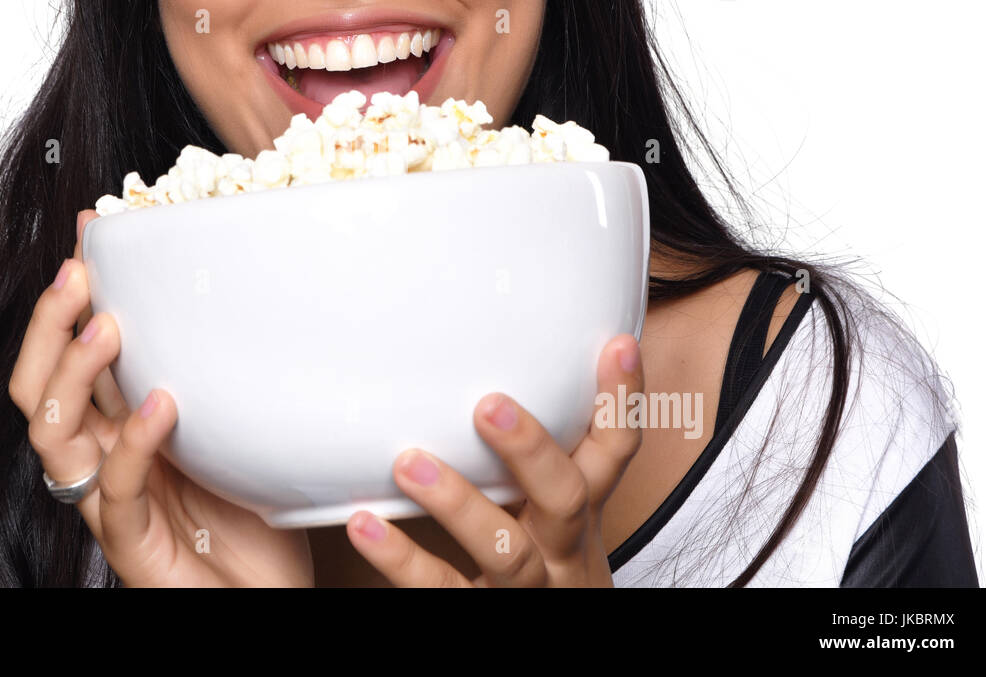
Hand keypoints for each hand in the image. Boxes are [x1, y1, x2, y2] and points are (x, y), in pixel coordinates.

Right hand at [9, 209, 313, 586]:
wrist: (268, 591)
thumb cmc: (249, 508)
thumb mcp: (228, 420)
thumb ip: (209, 366)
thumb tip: (226, 283)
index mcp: (114, 425)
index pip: (66, 352)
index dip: (69, 295)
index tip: (89, 233)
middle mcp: (98, 459)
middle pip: (36, 387)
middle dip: (49, 324)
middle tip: (77, 273)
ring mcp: (108, 503)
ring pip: (53, 433)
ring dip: (74, 374)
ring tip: (109, 327)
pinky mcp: (132, 546)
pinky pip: (116, 493)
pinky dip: (134, 446)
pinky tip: (162, 407)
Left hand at [343, 334, 643, 585]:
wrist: (548, 640)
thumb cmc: (537, 569)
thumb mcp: (549, 518)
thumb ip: (530, 462)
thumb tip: (498, 371)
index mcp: (581, 517)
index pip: (614, 455)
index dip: (621, 402)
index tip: (615, 345)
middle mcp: (564, 553)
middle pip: (566, 500)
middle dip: (532, 450)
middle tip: (489, 405)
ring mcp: (527, 590)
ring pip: (506, 551)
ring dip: (458, 502)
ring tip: (409, 463)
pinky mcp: (481, 615)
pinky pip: (442, 589)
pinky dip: (401, 559)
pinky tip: (364, 525)